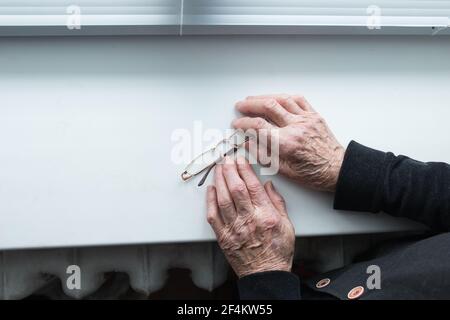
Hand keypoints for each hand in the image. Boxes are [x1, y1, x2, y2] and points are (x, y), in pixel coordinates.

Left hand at [206, 156, 294, 277]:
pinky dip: (210, 201)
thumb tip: (269, 185)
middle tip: (226, 159)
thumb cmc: (277, 252)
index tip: (240, 160)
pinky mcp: (223, 237)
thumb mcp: (287, 225)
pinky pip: (213, 215)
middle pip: (235, 189)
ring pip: (223, 199)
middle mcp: (248, 220)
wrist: (266, 274)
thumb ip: (278, 203)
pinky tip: (211, 190)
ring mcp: (234, 229)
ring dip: (219, 181)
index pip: (252, 186)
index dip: (245, 170)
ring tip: (218, 169)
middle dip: (229, 170)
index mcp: (266, 216)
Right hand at [233, 94, 343, 191]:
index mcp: (287, 143)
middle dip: (250, 104)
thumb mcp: (282, 170)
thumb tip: (247, 143)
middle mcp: (296, 127)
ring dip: (264, 97)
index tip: (236, 124)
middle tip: (240, 106)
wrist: (337, 169)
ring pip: (282, 99)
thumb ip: (262, 155)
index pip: (258, 126)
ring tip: (253, 99)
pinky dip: (284, 97)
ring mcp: (306, 119)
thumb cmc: (312, 173)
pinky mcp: (314, 116)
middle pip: (268, 106)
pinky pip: (298, 100)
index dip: (243, 123)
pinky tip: (276, 98)